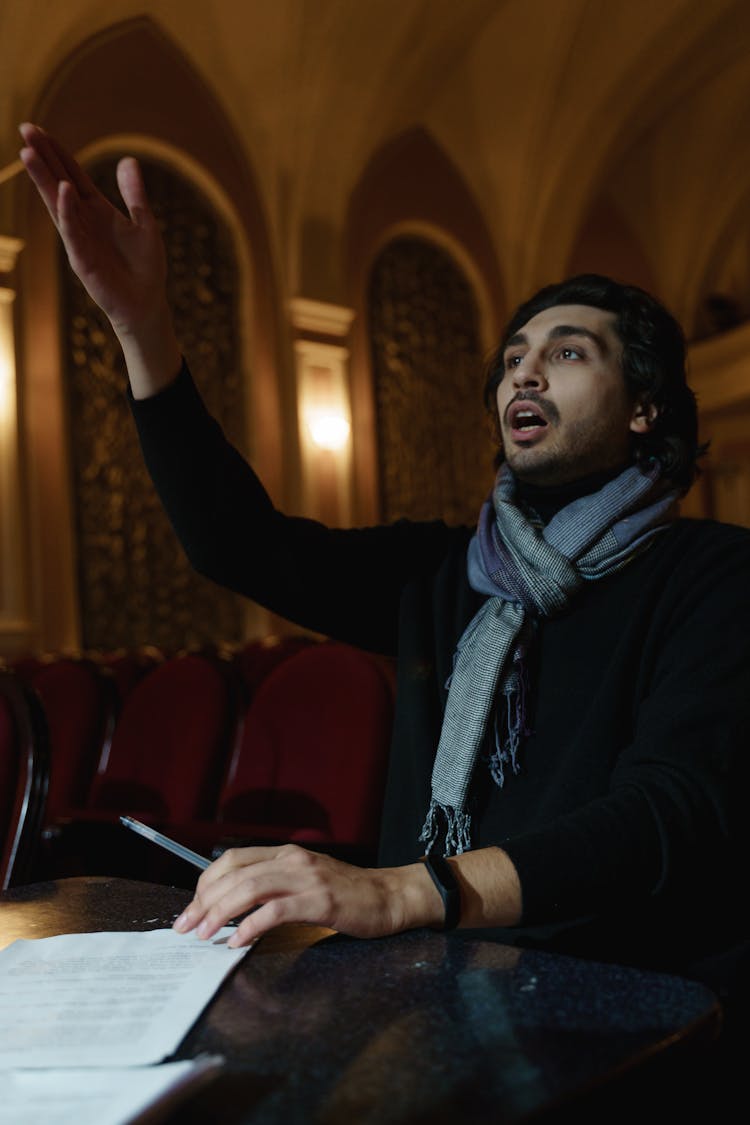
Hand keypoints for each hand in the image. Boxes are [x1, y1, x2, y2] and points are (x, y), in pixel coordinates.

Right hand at [19, 123, 166, 337]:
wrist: (146, 303)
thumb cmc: (145, 267)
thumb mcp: (144, 223)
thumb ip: (135, 194)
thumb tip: (127, 160)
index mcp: (97, 210)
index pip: (72, 174)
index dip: (57, 153)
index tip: (39, 129)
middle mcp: (83, 221)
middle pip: (58, 182)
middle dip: (42, 157)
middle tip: (25, 129)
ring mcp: (79, 239)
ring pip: (57, 203)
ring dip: (44, 179)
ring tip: (28, 153)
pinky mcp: (82, 260)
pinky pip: (72, 231)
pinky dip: (67, 210)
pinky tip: (62, 189)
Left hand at [172, 843, 444, 947]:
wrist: (390, 896)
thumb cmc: (347, 894)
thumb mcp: (305, 880)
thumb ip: (274, 886)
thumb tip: (232, 908)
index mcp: (285, 854)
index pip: (232, 859)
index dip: (206, 883)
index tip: (192, 908)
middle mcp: (292, 860)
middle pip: (234, 873)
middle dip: (203, 902)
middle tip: (186, 927)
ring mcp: (307, 879)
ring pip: (250, 888)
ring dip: (220, 913)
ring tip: (204, 935)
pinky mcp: (320, 901)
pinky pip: (276, 911)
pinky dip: (251, 926)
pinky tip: (237, 941)